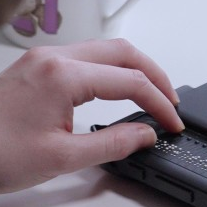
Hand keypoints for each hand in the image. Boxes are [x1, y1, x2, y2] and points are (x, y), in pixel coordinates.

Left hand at [0, 39, 183, 193]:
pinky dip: (111, 70)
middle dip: (156, 76)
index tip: (172, 125)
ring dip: (134, 70)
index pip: (131, 81)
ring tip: (151, 96)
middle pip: (124, 51)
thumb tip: (145, 134)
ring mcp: (42, 60)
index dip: (160, 104)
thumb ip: (114, 144)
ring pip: (105, 49)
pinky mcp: (35, 67)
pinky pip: (85, 57)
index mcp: (62, 76)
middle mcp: (53, 59)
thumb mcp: (63, 157)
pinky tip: (118, 91)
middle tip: (171, 104)